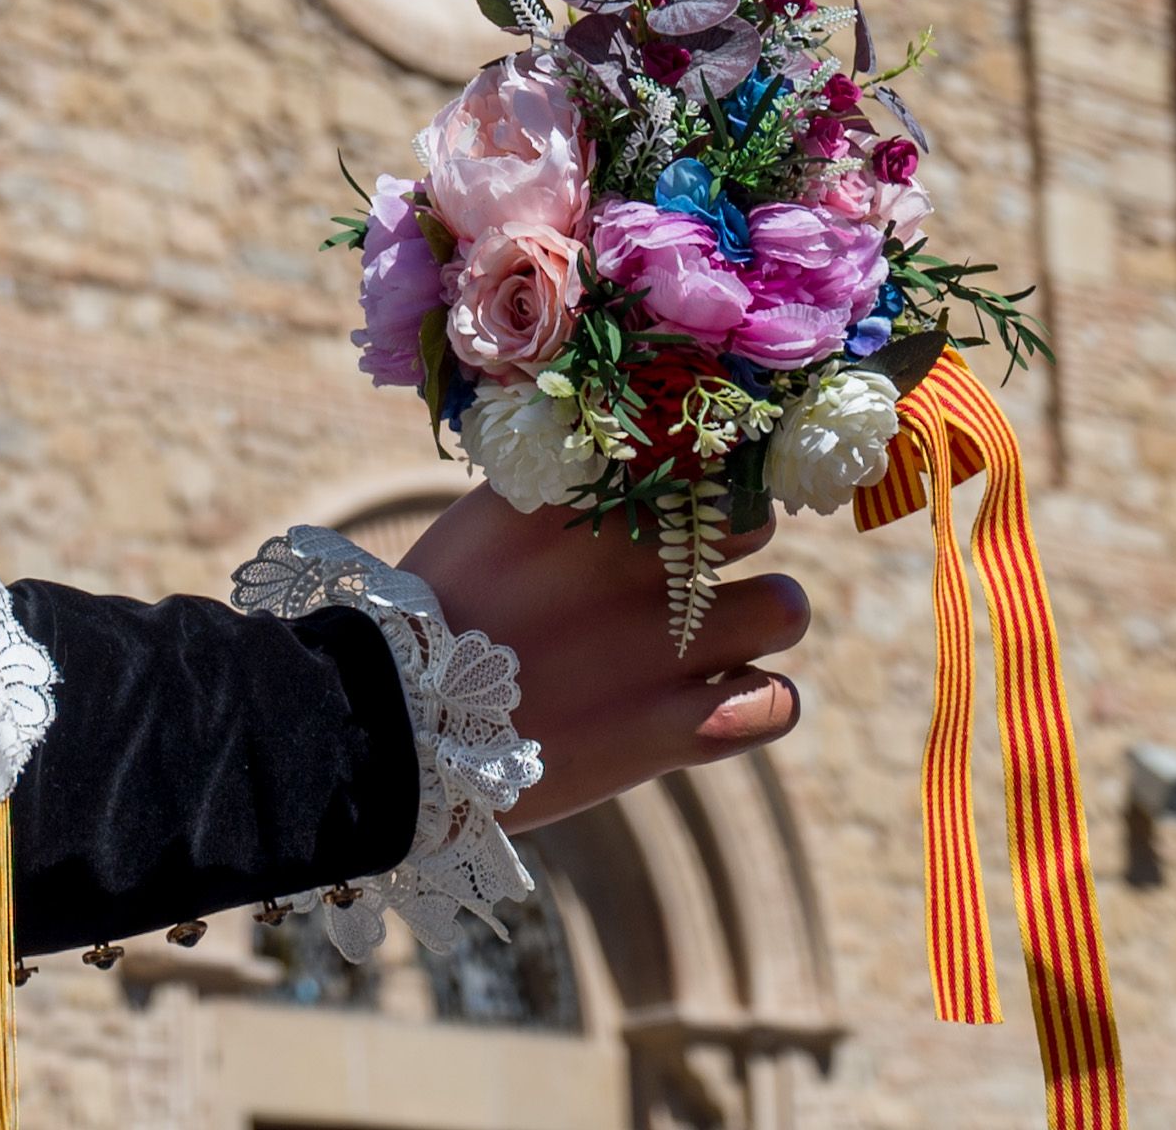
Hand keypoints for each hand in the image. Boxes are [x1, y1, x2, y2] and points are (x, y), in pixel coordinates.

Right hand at [399, 488, 803, 832]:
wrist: (389, 719)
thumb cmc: (426, 615)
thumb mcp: (490, 519)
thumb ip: (563, 482)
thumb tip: (614, 447)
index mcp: (594, 501)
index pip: (700, 449)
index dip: (708, 472)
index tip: (691, 492)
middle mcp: (642, 561)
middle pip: (756, 522)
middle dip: (736, 544)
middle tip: (699, 572)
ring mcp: (663, 646)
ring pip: (786, 609)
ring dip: (763, 620)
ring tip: (720, 641)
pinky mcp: (668, 729)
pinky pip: (775, 706)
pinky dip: (762, 704)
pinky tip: (724, 705)